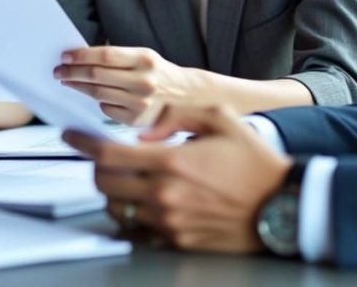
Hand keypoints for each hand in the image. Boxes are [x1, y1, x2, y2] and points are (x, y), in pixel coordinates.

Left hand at [54, 46, 200, 124]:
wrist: (186, 97)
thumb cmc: (157, 73)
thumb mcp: (142, 57)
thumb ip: (116, 58)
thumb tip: (78, 58)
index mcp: (145, 59)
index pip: (104, 55)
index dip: (80, 55)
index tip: (64, 56)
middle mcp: (144, 81)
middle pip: (97, 74)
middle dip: (72, 71)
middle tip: (58, 70)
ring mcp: (141, 103)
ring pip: (98, 93)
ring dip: (77, 86)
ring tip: (66, 81)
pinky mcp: (137, 120)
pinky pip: (106, 109)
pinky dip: (98, 102)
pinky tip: (93, 96)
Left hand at [63, 104, 290, 252]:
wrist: (286, 205)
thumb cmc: (254, 163)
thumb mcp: (219, 119)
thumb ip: (174, 115)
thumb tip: (144, 131)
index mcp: (171, 162)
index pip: (107, 154)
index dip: (81, 143)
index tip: (69, 136)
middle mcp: (164, 194)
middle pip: (104, 184)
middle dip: (96, 169)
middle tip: (102, 159)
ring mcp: (170, 222)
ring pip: (118, 208)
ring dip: (114, 192)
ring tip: (127, 181)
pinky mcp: (179, 242)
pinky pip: (138, 233)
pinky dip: (130, 219)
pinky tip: (139, 205)